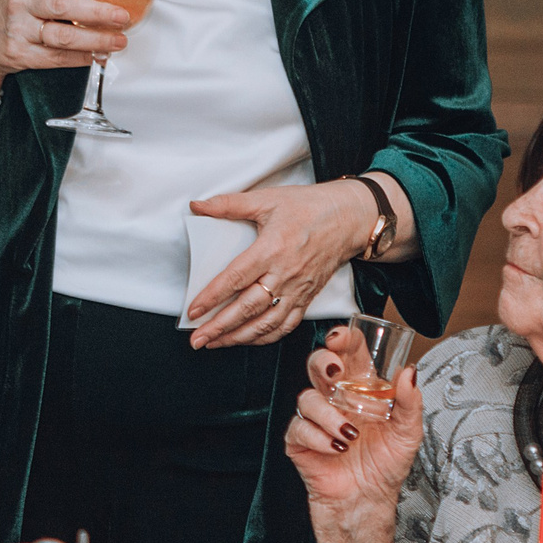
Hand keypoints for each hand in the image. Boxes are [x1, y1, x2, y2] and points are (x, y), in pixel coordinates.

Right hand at [0, 0, 128, 93]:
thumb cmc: (15, 10)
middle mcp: (21, 2)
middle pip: (62, 6)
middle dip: (97, 12)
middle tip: (122, 15)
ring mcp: (19, 29)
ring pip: (62, 37)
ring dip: (95, 40)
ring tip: (119, 40)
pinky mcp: (20, 54)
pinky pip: (57, 58)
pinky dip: (82, 58)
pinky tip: (99, 55)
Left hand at [186, 182, 370, 347]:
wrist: (349, 218)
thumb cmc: (309, 207)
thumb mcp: (267, 199)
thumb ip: (229, 204)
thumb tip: (197, 205)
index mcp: (271, 249)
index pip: (235, 279)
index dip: (212, 297)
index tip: (192, 311)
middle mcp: (284, 274)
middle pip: (248, 308)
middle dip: (219, 327)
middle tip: (197, 339)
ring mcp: (298, 289)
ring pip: (266, 323)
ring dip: (238, 337)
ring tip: (215, 344)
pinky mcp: (307, 297)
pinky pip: (286, 325)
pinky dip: (265, 337)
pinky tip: (247, 340)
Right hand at [287, 333, 423, 510]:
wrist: (367, 503)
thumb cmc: (386, 467)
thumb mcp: (408, 434)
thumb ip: (410, 402)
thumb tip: (409, 373)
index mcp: (361, 391)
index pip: (349, 355)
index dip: (343, 340)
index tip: (342, 338)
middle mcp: (336, 401)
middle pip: (318, 366)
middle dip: (322, 363)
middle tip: (335, 373)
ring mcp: (316, 420)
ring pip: (306, 397)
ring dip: (327, 414)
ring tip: (348, 434)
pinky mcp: (300, 442)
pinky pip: (299, 428)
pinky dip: (318, 438)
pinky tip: (335, 449)